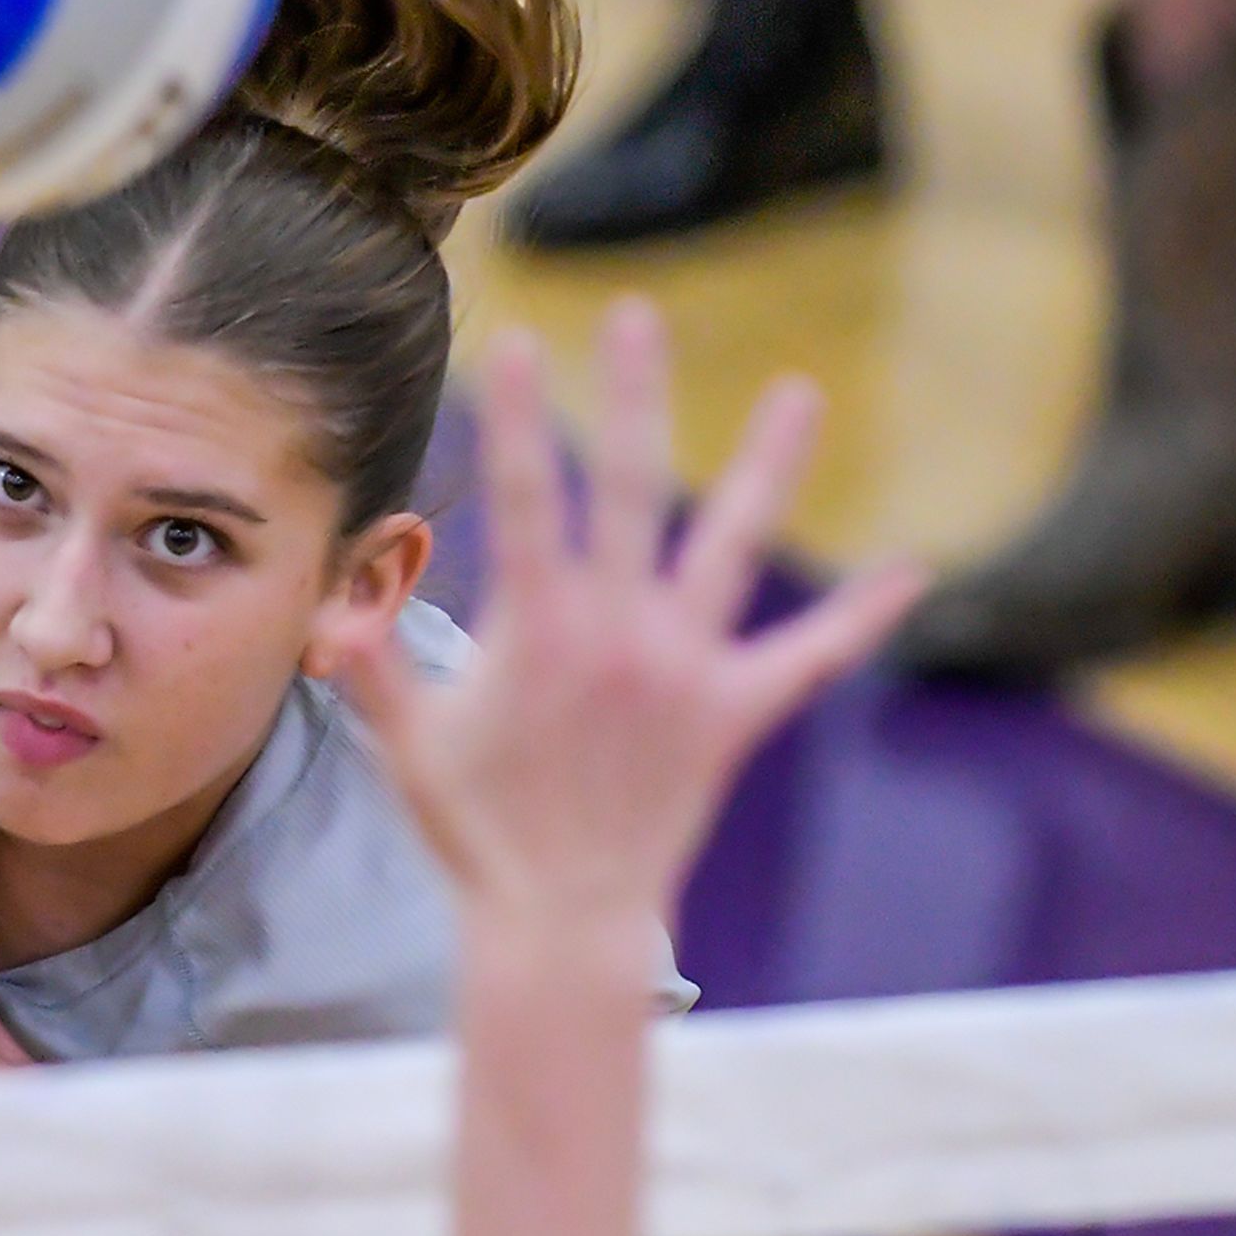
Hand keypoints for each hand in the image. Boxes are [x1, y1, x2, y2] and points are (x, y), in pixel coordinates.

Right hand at [339, 300, 921, 954]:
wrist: (560, 917)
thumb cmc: (474, 828)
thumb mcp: (405, 742)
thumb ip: (370, 668)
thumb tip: (323, 618)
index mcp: (540, 628)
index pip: (527, 496)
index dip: (522, 416)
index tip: (521, 340)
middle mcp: (621, 632)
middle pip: (633, 488)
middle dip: (633, 396)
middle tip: (638, 317)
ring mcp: (686, 669)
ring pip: (735, 546)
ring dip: (769, 465)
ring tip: (802, 390)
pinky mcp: (733, 716)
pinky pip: (808, 657)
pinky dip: (860, 617)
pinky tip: (911, 572)